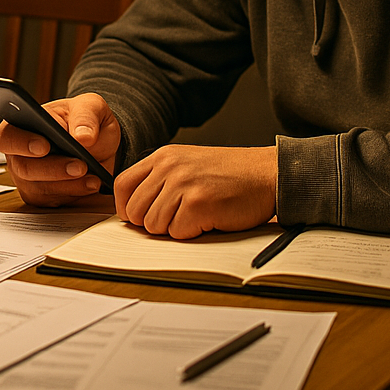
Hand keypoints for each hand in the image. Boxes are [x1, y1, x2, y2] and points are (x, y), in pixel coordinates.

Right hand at [0, 92, 121, 207]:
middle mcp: (19, 154)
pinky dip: (74, 194)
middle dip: (53, 168)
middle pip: (23, 168)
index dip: (21, 143)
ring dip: (68, 185)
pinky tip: (91, 184)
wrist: (99, 142)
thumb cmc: (84, 120)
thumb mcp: (90, 106)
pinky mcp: (42, 196)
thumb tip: (82, 137)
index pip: (8, 136)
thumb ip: (86, 116)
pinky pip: (52, 201)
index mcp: (21, 125)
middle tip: (80, 166)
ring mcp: (28, 178)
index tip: (44, 146)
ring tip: (92, 177)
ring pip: (39, 189)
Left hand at [114, 144, 276, 238]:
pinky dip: (191, 233)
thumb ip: (160, 180)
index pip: (121, 185)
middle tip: (176, 219)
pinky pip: (176, 232)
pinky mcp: (198, 203)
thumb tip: (134, 210)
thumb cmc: (232, 175)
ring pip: (153, 225)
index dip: (127, 208)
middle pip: (134, 210)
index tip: (141, 216)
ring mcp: (183, 184)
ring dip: (173, 229)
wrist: (267, 173)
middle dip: (151, 223)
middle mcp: (169, 166)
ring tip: (196, 216)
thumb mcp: (188, 164)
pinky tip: (208, 219)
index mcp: (163, 156)